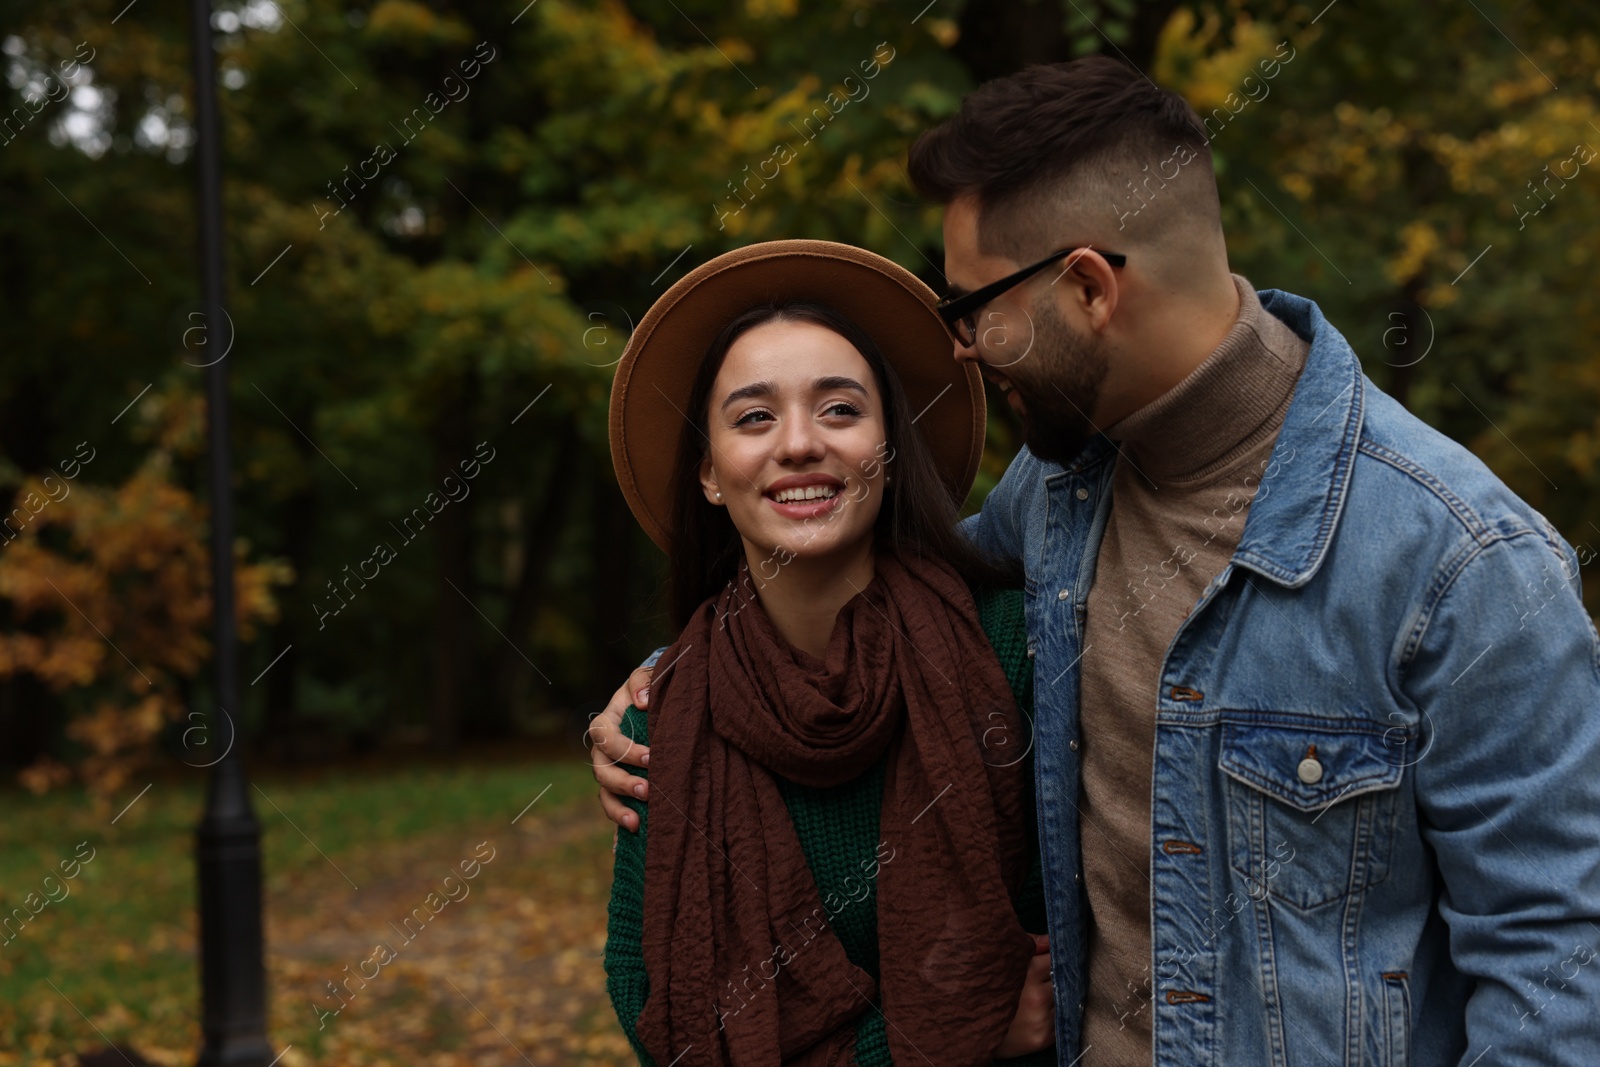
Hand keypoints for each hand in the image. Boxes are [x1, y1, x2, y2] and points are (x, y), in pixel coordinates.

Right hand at [590, 665, 653, 830]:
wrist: (657, 707)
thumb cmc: (651, 690)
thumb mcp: (648, 677)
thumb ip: (643, 681)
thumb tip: (641, 701)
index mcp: (606, 723)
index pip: (604, 737)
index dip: (625, 749)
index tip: (651, 758)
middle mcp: (603, 750)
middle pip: (601, 769)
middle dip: (623, 782)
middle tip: (648, 790)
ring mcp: (611, 770)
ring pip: (604, 792)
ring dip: (619, 806)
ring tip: (637, 819)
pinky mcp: (622, 786)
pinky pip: (614, 806)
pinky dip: (621, 817)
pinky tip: (636, 828)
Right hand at [996, 934, 1053, 1057]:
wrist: (969, 1031)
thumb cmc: (984, 991)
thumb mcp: (1000, 962)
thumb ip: (1028, 947)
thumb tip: (1049, 941)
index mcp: (1028, 974)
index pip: (1055, 960)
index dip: (1053, 957)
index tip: (1049, 959)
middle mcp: (1037, 998)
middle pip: (1063, 981)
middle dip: (1056, 978)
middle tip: (1042, 979)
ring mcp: (1040, 1020)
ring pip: (1063, 1003)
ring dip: (1055, 999)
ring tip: (1036, 997)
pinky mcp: (1041, 1039)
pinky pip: (1058, 1023)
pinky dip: (1051, 1018)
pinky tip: (1035, 1014)